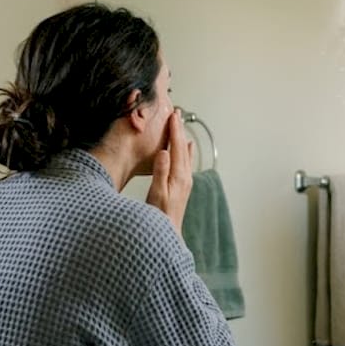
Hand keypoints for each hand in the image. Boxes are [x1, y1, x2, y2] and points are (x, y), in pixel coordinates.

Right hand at [146, 109, 193, 231]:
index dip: (175, 130)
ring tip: (180, 125)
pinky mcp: (183, 185)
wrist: (168, 232)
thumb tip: (164, 152)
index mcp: (179, 176)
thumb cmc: (160, 215)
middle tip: (177, 113)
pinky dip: (185, 150)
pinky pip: (185, 161)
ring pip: (185, 153)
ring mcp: (186, 181)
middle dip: (180, 130)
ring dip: (182, 138)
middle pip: (183, 147)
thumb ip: (161, 172)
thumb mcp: (157, 193)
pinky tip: (187, 148)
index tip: (172, 115)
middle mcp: (185, 176)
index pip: (177, 147)